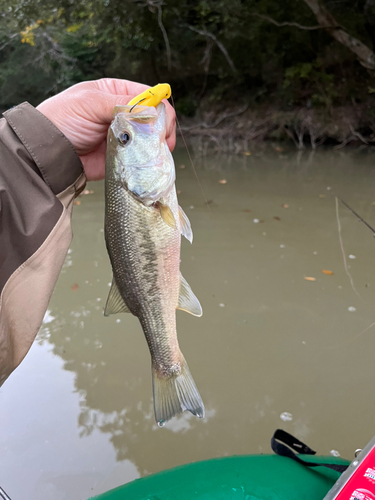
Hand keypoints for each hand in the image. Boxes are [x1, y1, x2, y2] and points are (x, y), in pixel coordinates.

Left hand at [37, 78, 176, 180]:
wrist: (50, 152)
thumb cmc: (64, 119)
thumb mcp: (91, 103)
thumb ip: (122, 104)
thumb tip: (152, 111)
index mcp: (116, 93)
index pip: (148, 96)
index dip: (159, 107)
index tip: (162, 121)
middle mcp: (124, 114)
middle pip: (154, 118)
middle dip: (161, 128)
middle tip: (163, 140)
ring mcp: (125, 136)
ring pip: (152, 139)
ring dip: (157, 144)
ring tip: (158, 151)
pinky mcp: (124, 157)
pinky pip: (142, 157)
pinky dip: (149, 159)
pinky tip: (150, 161)